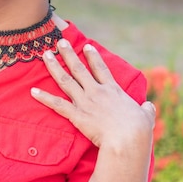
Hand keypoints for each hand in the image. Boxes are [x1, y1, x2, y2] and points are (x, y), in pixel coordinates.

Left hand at [31, 39, 155, 148]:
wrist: (127, 139)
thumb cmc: (139, 130)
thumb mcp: (146, 117)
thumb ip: (146, 110)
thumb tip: (149, 106)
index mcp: (113, 90)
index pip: (101, 69)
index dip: (93, 57)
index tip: (86, 47)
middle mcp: (97, 92)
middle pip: (79, 69)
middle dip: (68, 54)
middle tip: (59, 42)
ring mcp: (85, 102)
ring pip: (65, 80)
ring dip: (54, 67)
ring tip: (45, 55)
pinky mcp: (76, 114)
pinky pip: (57, 105)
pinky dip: (44, 98)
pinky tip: (33, 91)